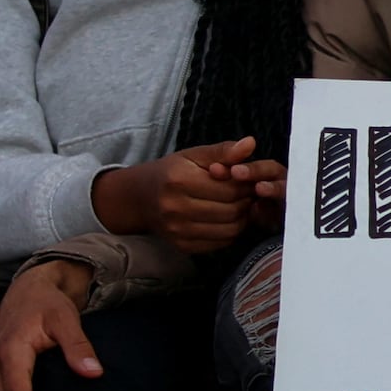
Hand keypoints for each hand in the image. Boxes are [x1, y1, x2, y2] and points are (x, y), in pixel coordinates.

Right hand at [94, 136, 284, 255]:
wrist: (140, 198)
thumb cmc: (172, 172)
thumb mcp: (194, 155)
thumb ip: (223, 150)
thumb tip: (251, 143)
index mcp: (180, 180)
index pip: (230, 188)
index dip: (246, 184)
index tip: (249, 180)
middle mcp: (176, 208)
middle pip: (231, 210)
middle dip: (246, 201)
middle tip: (248, 193)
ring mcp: (178, 230)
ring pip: (229, 230)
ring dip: (242, 218)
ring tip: (239, 205)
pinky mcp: (182, 246)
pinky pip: (219, 244)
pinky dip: (230, 232)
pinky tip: (227, 219)